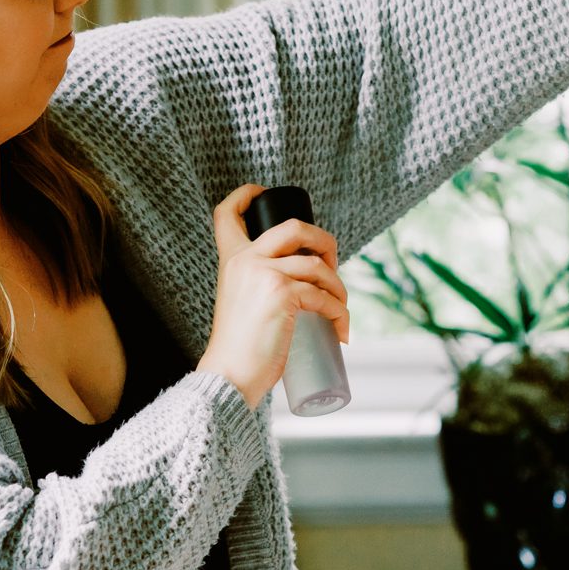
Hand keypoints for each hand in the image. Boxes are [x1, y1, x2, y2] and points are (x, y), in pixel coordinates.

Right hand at [197, 184, 351, 407]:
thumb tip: (303, 285)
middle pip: (294, 226)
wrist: (229, 376)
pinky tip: (341, 330)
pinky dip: (339, 313)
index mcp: (231, 260)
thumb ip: (259, 286)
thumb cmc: (239, 349)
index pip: (227, 214)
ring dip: (338, 287)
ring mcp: (264, 273)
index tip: (262, 193)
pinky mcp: (282, 292)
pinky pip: (324, 295)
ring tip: (341, 310)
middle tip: (333, 268)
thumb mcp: (242, 303)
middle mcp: (245, 259)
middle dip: (325, 241)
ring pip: (317, 265)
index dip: (245, 194)